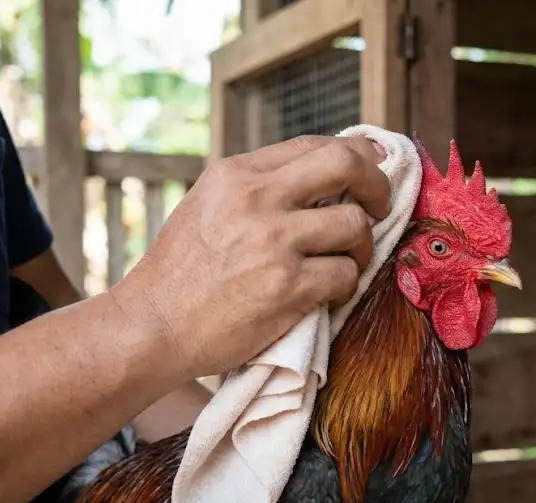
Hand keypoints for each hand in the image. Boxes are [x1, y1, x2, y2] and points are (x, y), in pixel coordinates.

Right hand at [110, 135, 390, 381]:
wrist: (153, 325)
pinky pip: (345, 275)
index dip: (355, 155)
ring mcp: (273, 242)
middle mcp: (255, 199)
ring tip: (347, 262)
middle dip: (377, 184)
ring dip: (362, 247)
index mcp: (235, 174)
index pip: (314, 145)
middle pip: (346, 164)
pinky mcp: (287, 287)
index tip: (370, 171)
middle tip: (381, 207)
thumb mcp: (207, 206)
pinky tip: (327, 293)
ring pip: (355, 225)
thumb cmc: (180, 272)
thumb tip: (319, 176)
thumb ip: (255, 188)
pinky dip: (344, 286)